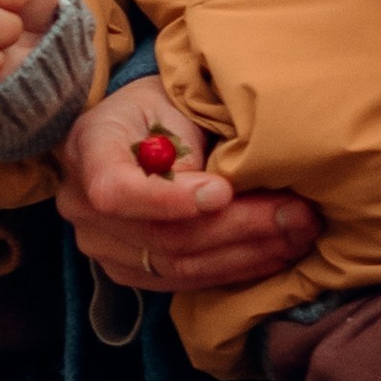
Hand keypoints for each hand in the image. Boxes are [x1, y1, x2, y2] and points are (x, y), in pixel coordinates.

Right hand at [55, 74, 317, 291]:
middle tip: (298, 216)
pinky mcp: (129, 270)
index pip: (117, 191)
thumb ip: (185, 140)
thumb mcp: (169, 99)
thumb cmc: (157, 104)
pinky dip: (233, 269)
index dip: (172, 200)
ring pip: (179, 266)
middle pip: (163, 237)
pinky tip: (274, 253)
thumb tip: (217, 195)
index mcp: (87, 150)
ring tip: (298, 235)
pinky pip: (184, 280)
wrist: (131, 127)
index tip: (224, 191)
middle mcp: (83, 208)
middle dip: (240, 229)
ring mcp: (103, 247)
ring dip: (247, 254)